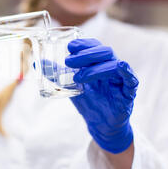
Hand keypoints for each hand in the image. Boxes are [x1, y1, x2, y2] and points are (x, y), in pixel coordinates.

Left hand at [65, 39, 138, 153]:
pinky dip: (125, 70)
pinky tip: (118, 67)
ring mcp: (121, 77)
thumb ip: (56, 74)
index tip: (69, 47)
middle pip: (103, 51)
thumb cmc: (88, 101)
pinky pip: (131, 78)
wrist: (100, 124)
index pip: (94, 46)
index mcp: (99, 62)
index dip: (83, 44)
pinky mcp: (129, 91)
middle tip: (68, 61)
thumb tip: (36, 63)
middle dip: (86, 54)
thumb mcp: (69, 85)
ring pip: (114, 63)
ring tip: (78, 77)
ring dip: (95, 68)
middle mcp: (111, 66)